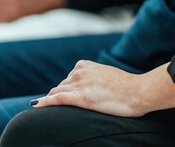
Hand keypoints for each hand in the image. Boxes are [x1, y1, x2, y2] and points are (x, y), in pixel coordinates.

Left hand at [33, 62, 174, 117]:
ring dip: (50, 101)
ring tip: (42, 110)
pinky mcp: (81, 97)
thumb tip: (91, 87)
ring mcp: (80, 84)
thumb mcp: (107, 77)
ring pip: (57, 93)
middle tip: (53, 108)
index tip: (59, 98)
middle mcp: (80, 71)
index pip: (67, 79)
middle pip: (60, 86)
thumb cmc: (128, 87)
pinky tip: (36, 106)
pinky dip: (45, 103)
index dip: (64, 90)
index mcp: (86, 65)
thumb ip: (94, 79)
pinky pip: (57, 100)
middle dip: (57, 97)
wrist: (139, 91)